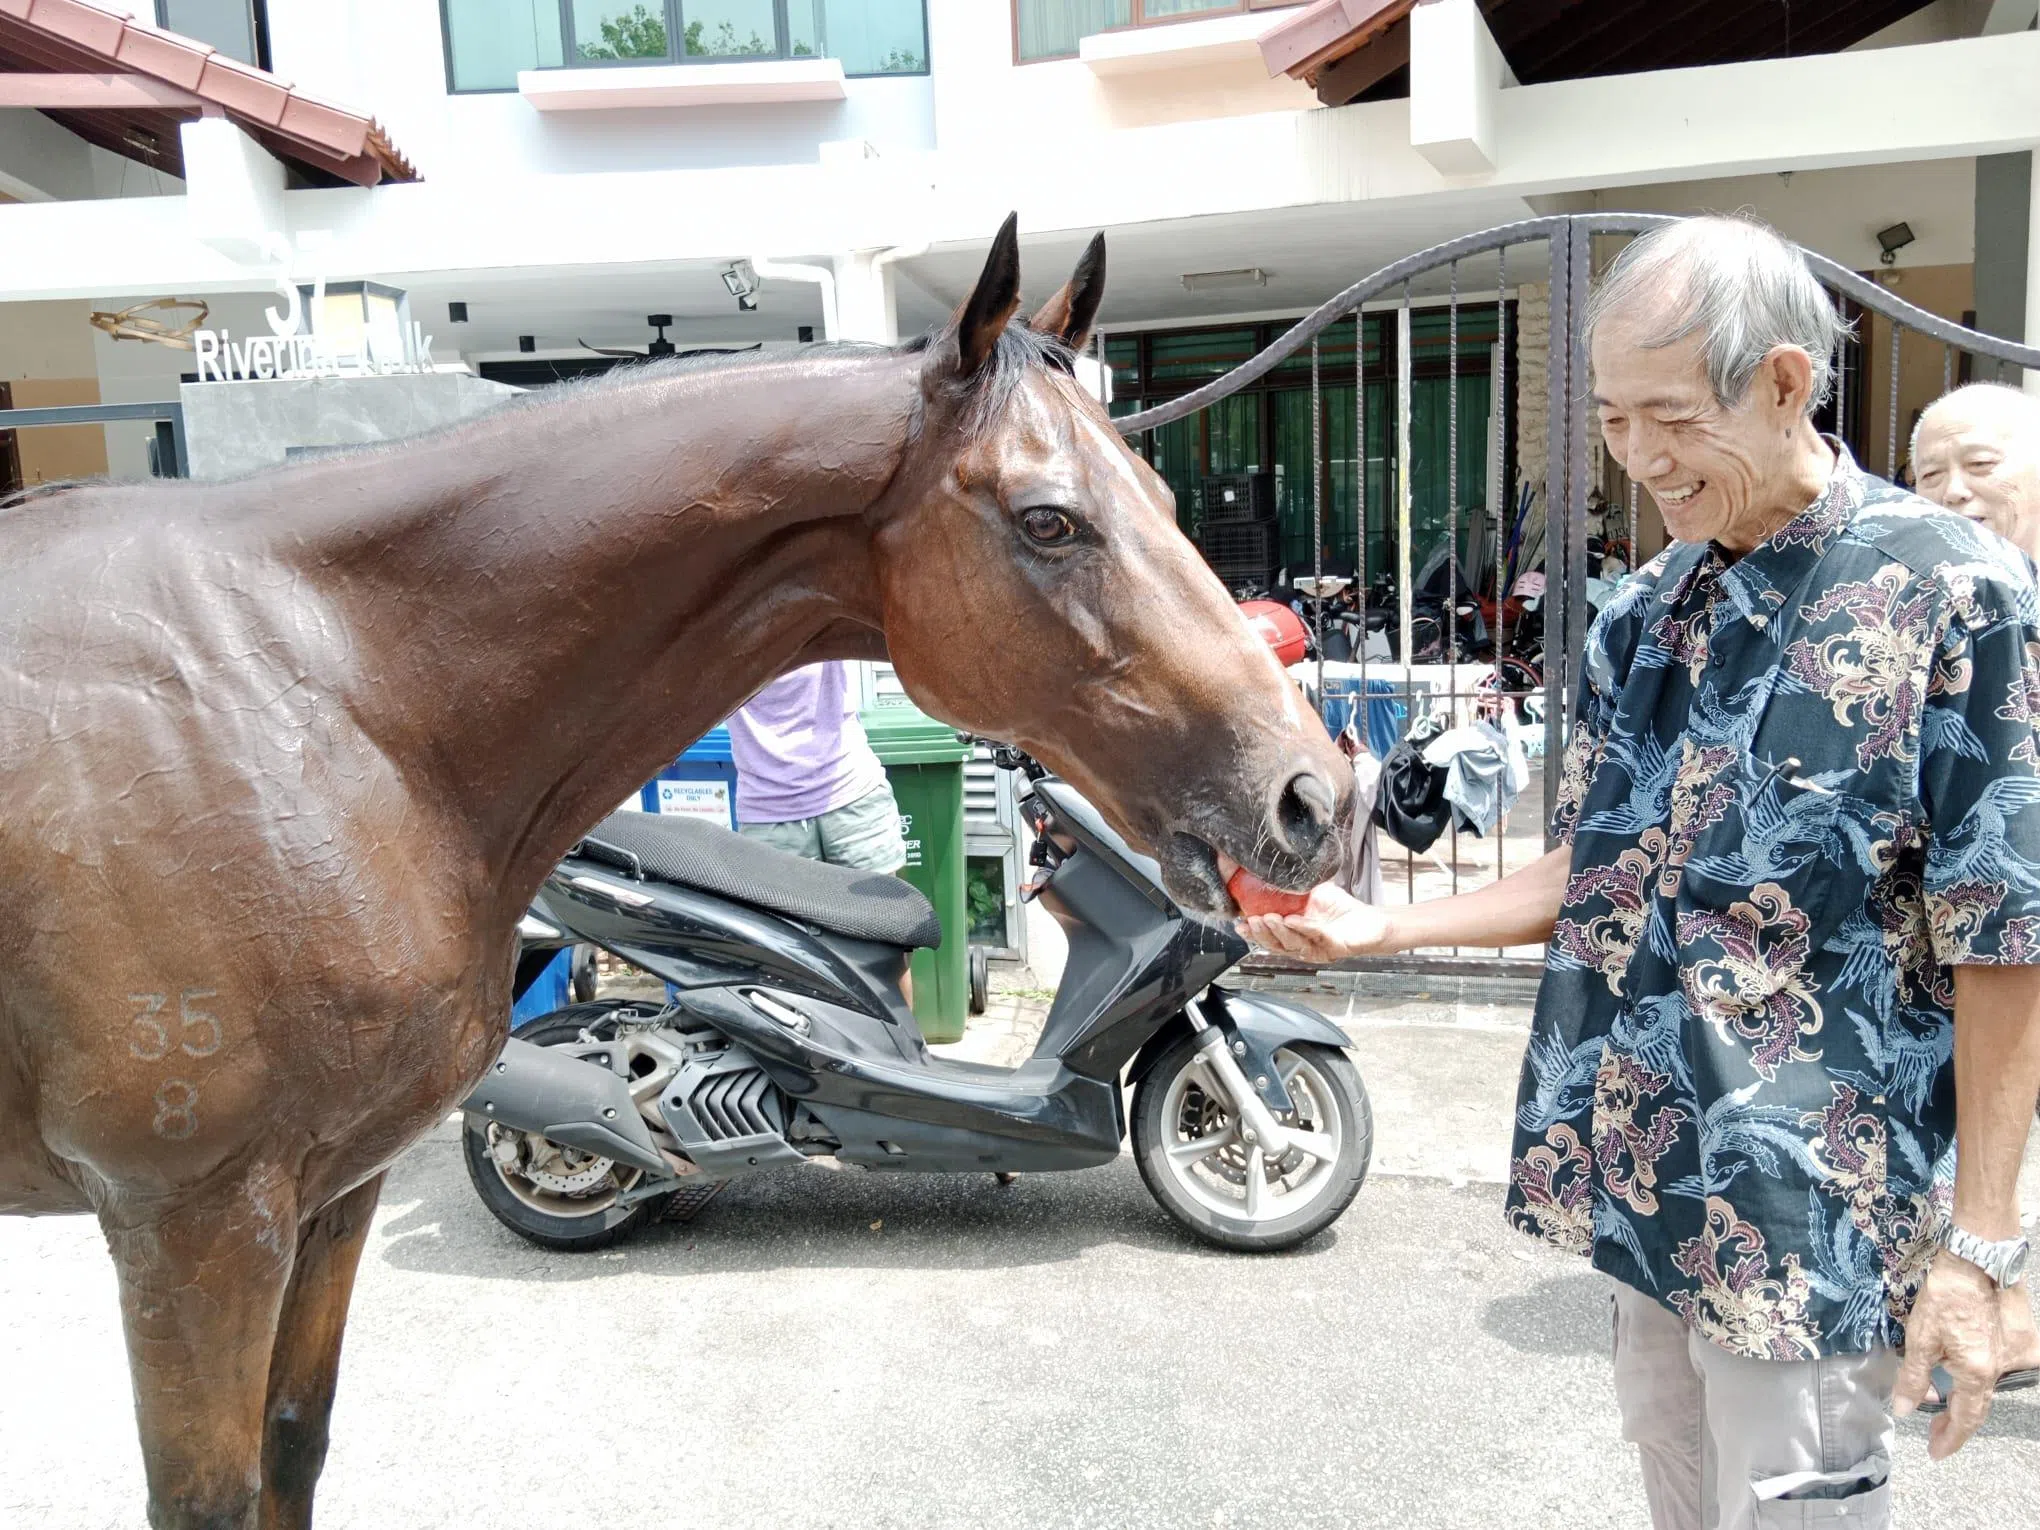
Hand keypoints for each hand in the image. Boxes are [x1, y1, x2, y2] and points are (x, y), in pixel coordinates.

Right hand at [1237, 882, 1396, 963]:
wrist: (1371, 921)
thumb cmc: (1340, 909)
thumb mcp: (1311, 894)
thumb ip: (1292, 888)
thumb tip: (1270, 868)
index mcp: (1294, 936)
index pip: (1268, 938)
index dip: (1252, 933)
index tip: (1239, 924)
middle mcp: (1303, 946)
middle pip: (1276, 945)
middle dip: (1262, 933)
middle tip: (1252, 920)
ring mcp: (1318, 949)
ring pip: (1293, 944)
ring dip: (1280, 931)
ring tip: (1269, 918)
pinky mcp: (1335, 947)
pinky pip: (1317, 937)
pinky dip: (1304, 928)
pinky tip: (1294, 919)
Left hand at [1894, 1251, 2005, 1459]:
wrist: (1978, 1258)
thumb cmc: (1945, 1296)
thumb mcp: (1920, 1337)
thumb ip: (1914, 1377)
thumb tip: (1906, 1410)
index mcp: (1978, 1372)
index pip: (1966, 1418)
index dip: (1951, 1437)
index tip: (1937, 1451)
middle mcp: (2005, 1368)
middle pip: (1981, 1402)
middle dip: (1957, 1418)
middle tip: (1937, 1429)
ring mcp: (2022, 1353)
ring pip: (1992, 1382)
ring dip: (1969, 1390)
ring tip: (1945, 1394)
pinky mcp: (2028, 1338)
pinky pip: (2006, 1362)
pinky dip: (1985, 1366)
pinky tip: (1970, 1359)